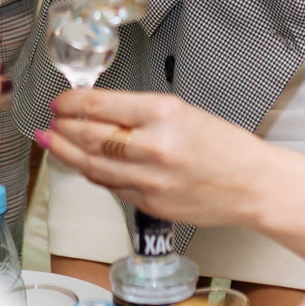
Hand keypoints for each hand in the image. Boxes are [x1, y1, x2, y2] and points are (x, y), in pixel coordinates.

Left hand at [41, 87, 276, 224]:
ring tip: (52, 143)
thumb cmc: (226, 146)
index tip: (61, 102)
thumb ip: (142, 113)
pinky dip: (93, 173)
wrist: (253, 184)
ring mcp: (150, 179)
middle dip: (63, 127)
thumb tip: (100, 112)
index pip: (100, 105)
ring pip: (92, 165)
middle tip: (51, 121)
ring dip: (66, 153)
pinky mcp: (150, 203)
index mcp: (164, 114)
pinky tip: (82, 165)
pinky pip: (111, 186)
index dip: (72, 103)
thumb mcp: (185, 112)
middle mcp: (154, 146)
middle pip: (89, 136)